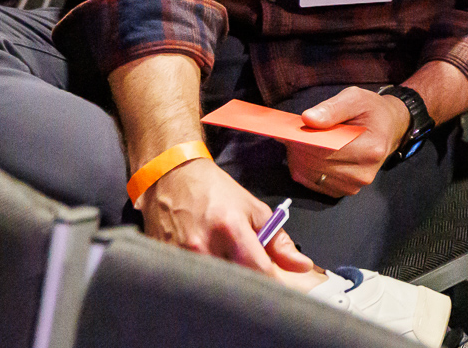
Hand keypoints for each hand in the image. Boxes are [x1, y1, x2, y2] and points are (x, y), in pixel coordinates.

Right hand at [139, 155, 314, 277]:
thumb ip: (278, 240)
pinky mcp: (165, 264)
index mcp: (230, 229)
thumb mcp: (254, 209)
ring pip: (212, 288)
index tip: (279, 287)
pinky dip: (204, 283)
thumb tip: (302, 265)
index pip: (259, 270)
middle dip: (248, 286)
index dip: (273, 283)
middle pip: (234, 285)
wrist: (173, 178)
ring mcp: (180, 258)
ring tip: (229, 270)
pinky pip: (191, 284)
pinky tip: (209, 269)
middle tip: (253, 279)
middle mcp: (203, 246)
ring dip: (226, 285)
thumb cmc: (215, 192)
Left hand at [289, 86, 411, 196]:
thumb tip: (308, 119)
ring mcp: (354, 185)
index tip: (290, 129)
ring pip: (311, 175)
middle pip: (316, 163)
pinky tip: (310, 155)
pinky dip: (305, 169)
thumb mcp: (355, 98)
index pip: (326, 149)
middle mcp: (363, 172)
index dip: (303, 139)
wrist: (388, 129)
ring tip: (304, 142)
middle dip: (299, 148)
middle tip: (293, 133)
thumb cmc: (371, 111)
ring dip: (300, 159)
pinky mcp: (345, 191)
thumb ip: (332, 108)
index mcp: (370, 148)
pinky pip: (313, 183)